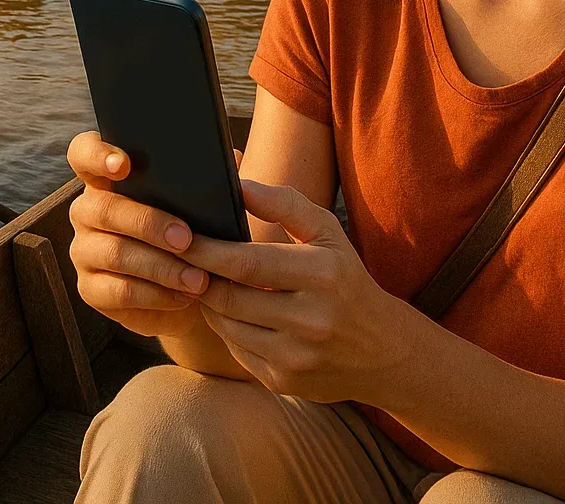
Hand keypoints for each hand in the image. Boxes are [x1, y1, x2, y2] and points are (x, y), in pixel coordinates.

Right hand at [66, 131, 209, 338]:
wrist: (191, 293)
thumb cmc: (193, 234)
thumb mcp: (201, 206)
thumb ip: (206, 179)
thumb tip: (229, 156)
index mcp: (107, 179)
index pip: (83, 153)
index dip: (97, 155)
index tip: (123, 165)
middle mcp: (87, 212)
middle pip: (102, 208)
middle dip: (148, 223)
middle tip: (186, 238)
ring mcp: (84, 251)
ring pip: (115, 254)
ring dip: (162, 266)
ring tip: (198, 278)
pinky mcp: (91, 289)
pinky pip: (120, 291)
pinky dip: (156, 295)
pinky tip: (183, 296)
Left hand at [182, 179, 409, 403]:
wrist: (386, 352)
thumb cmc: (347, 281)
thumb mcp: (328, 235)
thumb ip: (284, 204)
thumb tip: (239, 183)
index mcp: (322, 275)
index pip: (246, 263)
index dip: (206, 251)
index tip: (180, 238)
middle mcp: (311, 320)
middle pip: (229, 298)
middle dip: (197, 278)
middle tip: (178, 261)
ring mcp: (296, 356)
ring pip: (227, 327)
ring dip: (208, 303)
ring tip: (203, 282)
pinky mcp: (284, 382)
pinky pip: (236, 351)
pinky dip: (226, 329)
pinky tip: (228, 313)